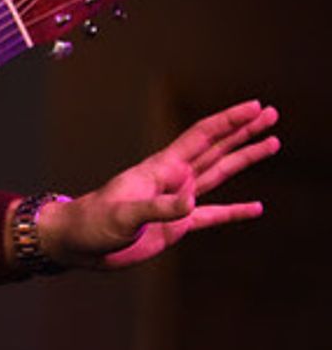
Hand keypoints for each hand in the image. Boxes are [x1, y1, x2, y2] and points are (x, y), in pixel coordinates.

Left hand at [39, 99, 278, 269]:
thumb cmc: (93, 223)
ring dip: (244, 158)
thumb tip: (191, 202)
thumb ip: (157, 209)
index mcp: (161, 168)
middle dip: (244, 131)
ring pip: (218, 174)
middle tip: (272, 114)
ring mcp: (176, 201)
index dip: (229, 121)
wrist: (77, 242)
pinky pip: (213, 215)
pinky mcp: (176, 226)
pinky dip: (234, 211)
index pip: (201, 137)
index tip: (255, 107)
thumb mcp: (123, 215)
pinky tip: (255, 207)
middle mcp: (173, 179)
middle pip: (216, 148)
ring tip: (272, 144)